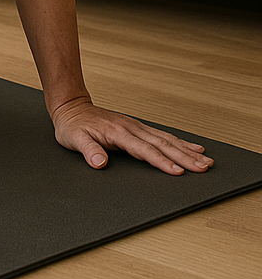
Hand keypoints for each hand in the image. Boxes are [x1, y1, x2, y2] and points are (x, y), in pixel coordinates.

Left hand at [51, 96, 213, 174]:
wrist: (70, 106)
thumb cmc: (72, 124)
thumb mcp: (73, 138)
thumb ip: (87, 150)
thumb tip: (99, 162)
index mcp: (117, 133)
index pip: (144, 150)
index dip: (161, 162)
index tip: (178, 172)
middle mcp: (130, 128)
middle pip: (161, 144)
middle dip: (184, 157)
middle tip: (204, 168)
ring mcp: (135, 126)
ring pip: (165, 139)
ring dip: (186, 150)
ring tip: (206, 160)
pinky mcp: (136, 127)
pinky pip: (161, 135)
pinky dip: (179, 141)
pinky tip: (192, 147)